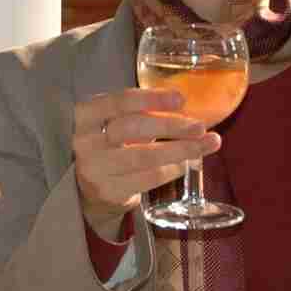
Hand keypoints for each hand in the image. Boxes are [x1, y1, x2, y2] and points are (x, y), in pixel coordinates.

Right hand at [71, 89, 217, 241]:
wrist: (87, 189)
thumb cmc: (108, 144)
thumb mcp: (113, 121)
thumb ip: (139, 111)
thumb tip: (184, 103)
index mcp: (85, 114)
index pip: (119, 101)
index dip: (151, 98)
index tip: (181, 98)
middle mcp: (85, 141)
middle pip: (133, 128)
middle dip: (171, 126)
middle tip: (200, 126)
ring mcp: (94, 168)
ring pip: (144, 156)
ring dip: (180, 149)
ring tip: (206, 144)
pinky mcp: (109, 191)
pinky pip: (148, 178)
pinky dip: (171, 169)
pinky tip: (185, 163)